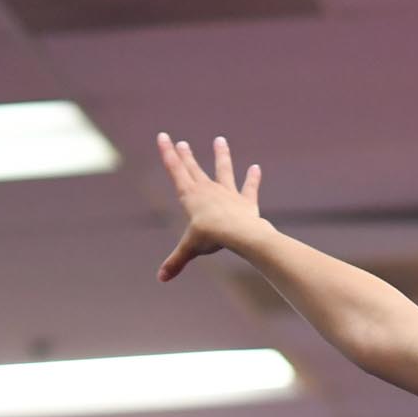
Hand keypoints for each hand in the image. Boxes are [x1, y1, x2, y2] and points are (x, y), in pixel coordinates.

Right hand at [155, 132, 265, 281]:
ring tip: (221, 140)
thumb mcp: (189, 248)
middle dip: (186, 155)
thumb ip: (176, 262)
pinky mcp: (245, 200)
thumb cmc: (211, 238)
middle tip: (180, 141)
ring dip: (221, 155)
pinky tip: (256, 168)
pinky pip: (249, 187)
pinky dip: (253, 178)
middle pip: (194, 168)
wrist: (239, 233)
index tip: (163, 137)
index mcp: (190, 196)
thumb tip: (161, 279)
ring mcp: (227, 193)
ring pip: (223, 169)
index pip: (175, 170)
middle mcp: (207, 189)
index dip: (168, 153)